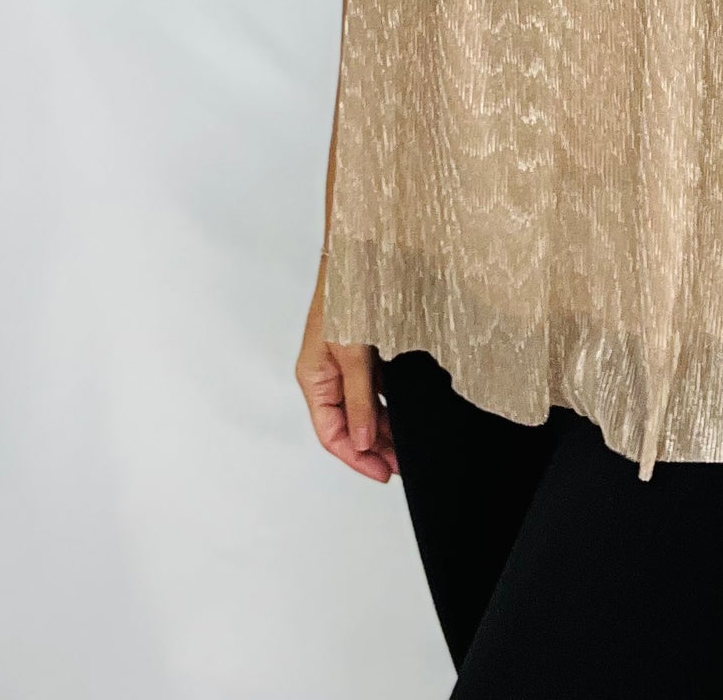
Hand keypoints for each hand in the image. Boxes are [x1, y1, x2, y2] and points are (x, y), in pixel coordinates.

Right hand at [294, 260, 399, 482]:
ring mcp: (343, 362)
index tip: (385, 473)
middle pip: (347, 425)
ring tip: (408, 444)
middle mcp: (325, 373)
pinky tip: (408, 411)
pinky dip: (389, 402)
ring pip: (362, 408)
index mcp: (313, 378)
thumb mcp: (354, 351)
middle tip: (404, 464)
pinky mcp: (360, 349)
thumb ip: (360, 399)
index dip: (357, 458)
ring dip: (384, 427)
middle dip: (374, 447)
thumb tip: (364, 442)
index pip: (331, 434)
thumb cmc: (349, 290)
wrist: (361, 248)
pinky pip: (372, 387)